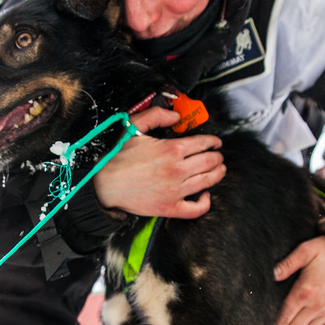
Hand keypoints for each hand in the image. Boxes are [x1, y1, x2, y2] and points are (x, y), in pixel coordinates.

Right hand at [94, 106, 225, 218]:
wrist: (105, 184)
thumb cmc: (118, 157)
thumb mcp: (134, 127)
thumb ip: (156, 115)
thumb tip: (175, 115)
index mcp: (171, 149)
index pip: (203, 143)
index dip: (213, 142)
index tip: (216, 142)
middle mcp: (177, 170)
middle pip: (210, 162)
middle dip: (217, 157)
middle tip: (218, 155)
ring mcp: (176, 191)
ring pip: (208, 181)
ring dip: (218, 174)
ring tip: (219, 170)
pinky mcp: (170, 207)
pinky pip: (196, 209)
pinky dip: (205, 202)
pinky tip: (205, 195)